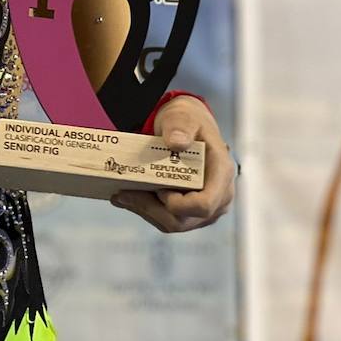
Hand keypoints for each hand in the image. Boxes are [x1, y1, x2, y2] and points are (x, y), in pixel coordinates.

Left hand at [110, 95, 235, 231]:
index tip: (158, 189)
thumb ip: (180, 127)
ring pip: (173, 223)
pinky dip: (147, 210)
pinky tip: (128, 198)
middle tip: (122, 194)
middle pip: (183, 219)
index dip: (178, 204)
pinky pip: (169, 219)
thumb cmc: (188, 121)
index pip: (204, 205)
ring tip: (120, 196)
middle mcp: (219, 196)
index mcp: (221, 174)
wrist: (188, 127)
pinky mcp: (191, 211)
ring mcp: (206, 207)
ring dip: (144, 211)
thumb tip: (177, 142)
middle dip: (150, 208)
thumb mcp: (183, 117)